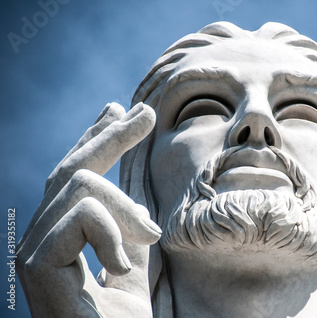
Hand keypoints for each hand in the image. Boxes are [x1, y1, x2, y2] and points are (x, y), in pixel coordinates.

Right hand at [16, 102, 159, 317]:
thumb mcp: (134, 264)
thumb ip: (130, 231)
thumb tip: (136, 199)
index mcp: (65, 234)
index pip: (76, 176)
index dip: (98, 138)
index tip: (120, 109)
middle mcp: (42, 236)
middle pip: (72, 167)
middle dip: (111, 135)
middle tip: (147, 113)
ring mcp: (35, 248)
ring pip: (80, 184)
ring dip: (126, 208)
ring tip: (151, 236)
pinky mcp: (37, 262)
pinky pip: (82, 214)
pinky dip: (113, 233)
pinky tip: (123, 262)